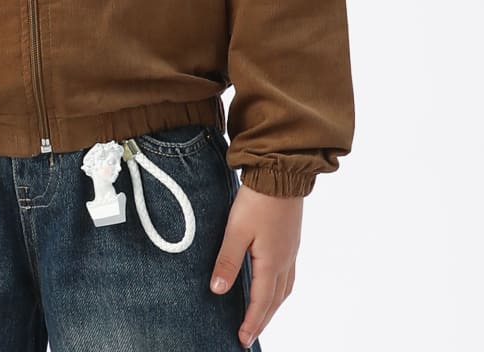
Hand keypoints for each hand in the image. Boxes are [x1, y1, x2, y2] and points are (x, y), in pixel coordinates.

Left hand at [209, 182, 302, 347]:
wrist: (281, 173)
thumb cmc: (258, 200)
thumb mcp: (236, 230)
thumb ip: (228, 261)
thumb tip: (217, 290)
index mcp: (272, 263)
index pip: (261, 302)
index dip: (251, 322)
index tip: (242, 339)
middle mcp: (285, 261)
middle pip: (275, 300)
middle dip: (263, 320)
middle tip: (250, 334)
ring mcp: (291, 250)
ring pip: (284, 288)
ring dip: (272, 306)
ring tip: (261, 315)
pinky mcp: (291, 240)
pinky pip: (287, 274)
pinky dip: (278, 288)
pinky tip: (271, 283)